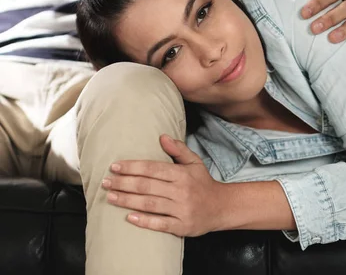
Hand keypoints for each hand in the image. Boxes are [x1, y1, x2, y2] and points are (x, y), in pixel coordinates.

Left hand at [101, 134, 221, 236]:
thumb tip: (162, 136)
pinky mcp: (182, 226)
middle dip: (123, 183)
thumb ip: (178, 149)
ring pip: (149, 204)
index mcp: (182, 174)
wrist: (222, 207)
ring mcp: (181, 210)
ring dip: (127, 201)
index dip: (132, 167)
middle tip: (105, 182)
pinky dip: (144, 221)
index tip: (114, 167)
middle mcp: (181, 191)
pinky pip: (160, 224)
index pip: (152, 168)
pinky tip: (128, 217)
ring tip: (110, 197)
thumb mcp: (195, 163)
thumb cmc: (203, 183)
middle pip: (146, 186)